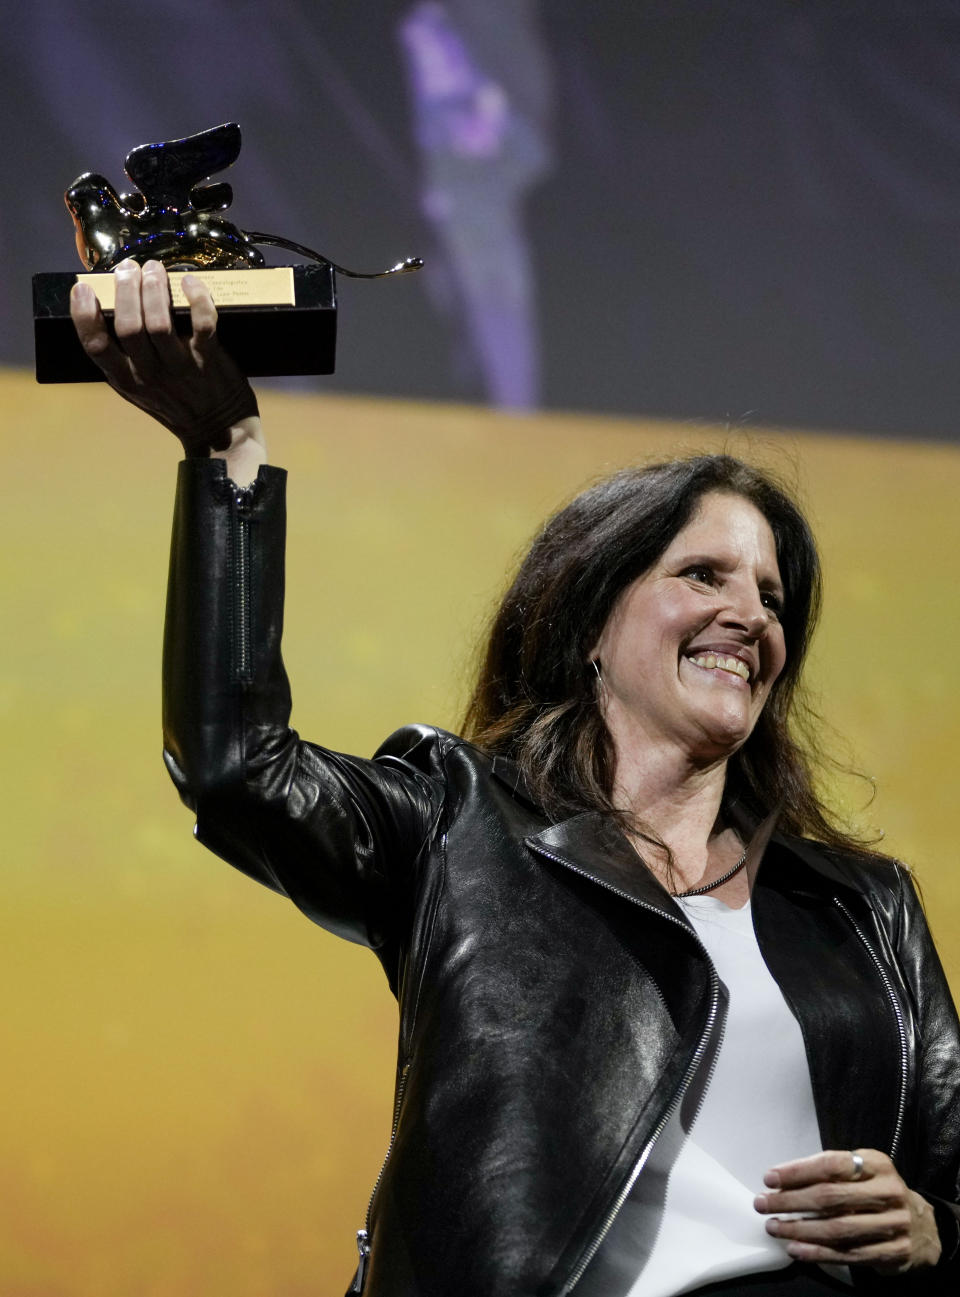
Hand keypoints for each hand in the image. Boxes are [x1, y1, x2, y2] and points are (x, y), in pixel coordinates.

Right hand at [69, 258, 259, 457]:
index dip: (84, 315)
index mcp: (126, 380)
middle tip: (129, 267)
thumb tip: (113, 307)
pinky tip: (189, 282)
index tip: (83, 289)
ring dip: (155, 289)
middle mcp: (150, 375)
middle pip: (128, 326)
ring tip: (154, 269)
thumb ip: (123, 358)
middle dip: (126, 289)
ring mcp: (180, 368)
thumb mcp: (139, 390)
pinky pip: (203, 324)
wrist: (219, 432)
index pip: (95, 347)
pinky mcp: (210, 361)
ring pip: (161, 322)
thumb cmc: (176, 404)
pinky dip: (197, 298)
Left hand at [754, 1149, 940, 1272]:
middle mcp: (888, 1192)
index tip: (769, 1179)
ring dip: (799, 1229)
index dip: (797, 1172)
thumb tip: (780, 1180)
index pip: (831, 1165)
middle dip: (790, 1201)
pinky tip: (796, 1249)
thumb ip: (828, 1172)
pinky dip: (818, 1253)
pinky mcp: (893, 1252)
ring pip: (837, 1229)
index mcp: (877, 1164)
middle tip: (763, 1204)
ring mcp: (893, 1224)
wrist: (923, 1226)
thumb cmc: (878, 1193)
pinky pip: (849, 1255)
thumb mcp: (862, 1172)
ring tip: (774, 1227)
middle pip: (830, 1197)